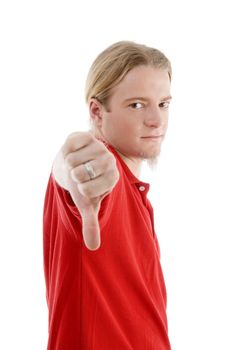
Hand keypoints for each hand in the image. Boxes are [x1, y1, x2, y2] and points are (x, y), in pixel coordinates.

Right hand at [61, 132, 118, 249]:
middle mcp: (109, 160)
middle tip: (80, 176)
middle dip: (74, 178)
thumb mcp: (88, 204)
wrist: (77, 164)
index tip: (86, 187)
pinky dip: (66, 153)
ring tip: (77, 165)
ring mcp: (98, 146)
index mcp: (113, 178)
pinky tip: (74, 153)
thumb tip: (93, 247)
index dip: (81, 190)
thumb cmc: (84, 186)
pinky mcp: (85, 136)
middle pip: (79, 174)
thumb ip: (91, 224)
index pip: (88, 190)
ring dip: (69, 165)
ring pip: (72, 160)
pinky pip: (68, 148)